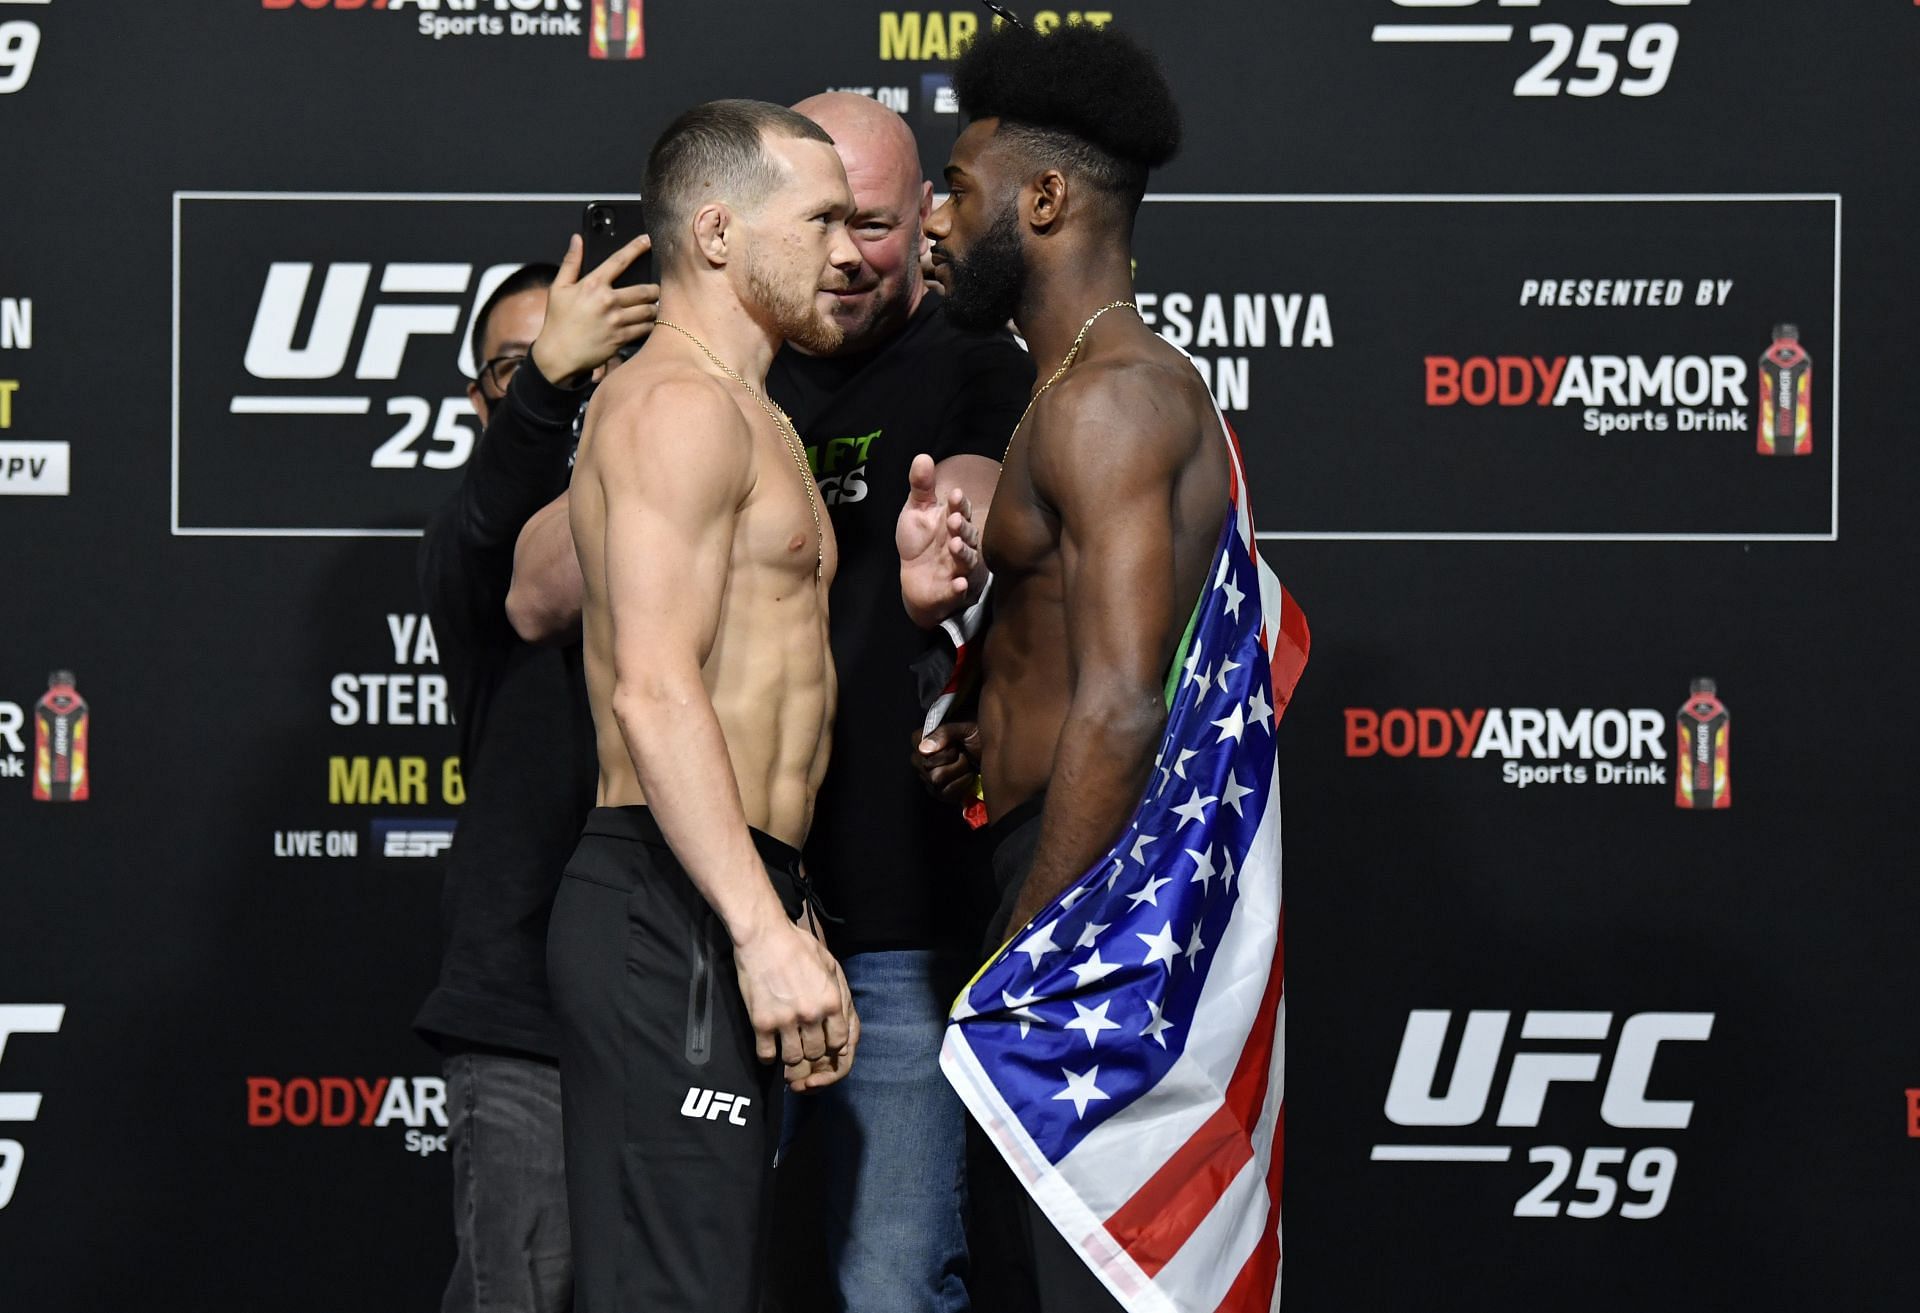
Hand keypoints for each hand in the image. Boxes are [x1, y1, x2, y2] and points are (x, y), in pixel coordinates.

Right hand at [530, 232, 658, 387]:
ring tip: (652, 307)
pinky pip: (645, 328)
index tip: (648, 240)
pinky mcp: (621, 338)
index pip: (620, 260)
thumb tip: (577, 239)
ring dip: (653, 307)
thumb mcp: (558, 288)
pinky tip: (646, 323)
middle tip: (654, 290)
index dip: (636, 247)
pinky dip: (649, 325)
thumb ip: (571, 262)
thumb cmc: (557, 321)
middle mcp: (608, 301)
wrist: (557, 355)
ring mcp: (616, 321)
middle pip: (645, 289)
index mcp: (593, 285)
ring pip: (649, 310)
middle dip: (654, 289)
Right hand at [733, 912, 855, 1091]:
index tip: (823, 1041)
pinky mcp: (761, 1022)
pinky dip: (768, 1055)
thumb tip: (845, 1022)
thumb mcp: (831, 965)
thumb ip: (841, 995)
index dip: (832, 1045)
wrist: (763, 936)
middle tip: (803, 1042)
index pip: (840, 1042)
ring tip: (786, 1045)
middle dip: (812, 1050)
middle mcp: (811, 1014)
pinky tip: (768, 1045)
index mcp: (831, 1001)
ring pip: (793, 1059)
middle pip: (816, 1052)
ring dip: (791, 1055)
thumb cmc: (798, 946)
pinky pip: (766, 1055)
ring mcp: (786, 1020)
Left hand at [897, 453, 983, 625]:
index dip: (958, 504)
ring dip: (963, 554)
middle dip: (962, 528)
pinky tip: (959, 584)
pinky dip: (959, 588)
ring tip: (955, 545)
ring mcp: (958, 569)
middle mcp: (961, 545)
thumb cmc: (920, 543)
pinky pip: (957, 591)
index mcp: (954, 523)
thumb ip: (921, 487)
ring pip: (966, 561)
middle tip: (954, 520)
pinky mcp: (951, 592)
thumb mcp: (916, 511)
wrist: (915, 582)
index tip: (954, 495)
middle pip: (967, 535)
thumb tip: (922, 456)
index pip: (960, 510)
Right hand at [913, 721, 980, 807]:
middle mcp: (921, 759)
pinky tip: (968, 775)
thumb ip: (944, 733)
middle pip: (928, 768)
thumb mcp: (965, 727)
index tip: (955, 746)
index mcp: (923, 739)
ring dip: (959, 771)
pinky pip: (945, 793)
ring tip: (967, 763)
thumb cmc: (978, 738)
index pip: (921, 751)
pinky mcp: (938, 792)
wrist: (995, 754)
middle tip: (963, 754)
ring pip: (937, 780)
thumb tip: (924, 748)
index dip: (941, 751)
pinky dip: (962, 783)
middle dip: (953, 761)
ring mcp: (928, 777)